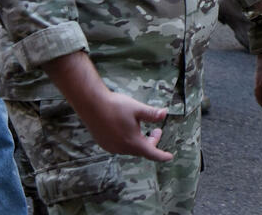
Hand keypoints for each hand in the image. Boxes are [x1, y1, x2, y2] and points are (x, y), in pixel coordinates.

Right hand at [42, 51, 170, 161]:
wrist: (92, 104)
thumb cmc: (116, 106)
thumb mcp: (137, 108)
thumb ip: (152, 114)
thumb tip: (165, 113)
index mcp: (133, 142)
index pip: (151, 153)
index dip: (161, 156)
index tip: (169, 157)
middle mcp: (121, 148)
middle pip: (141, 150)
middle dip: (151, 142)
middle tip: (157, 130)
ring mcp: (111, 147)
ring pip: (130, 148)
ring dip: (139, 141)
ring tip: (142, 128)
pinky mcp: (104, 143)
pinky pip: (120, 146)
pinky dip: (128, 141)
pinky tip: (128, 129)